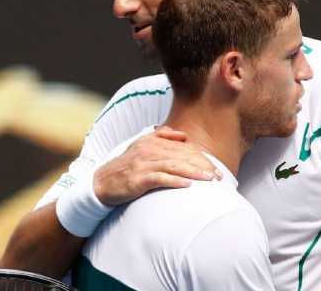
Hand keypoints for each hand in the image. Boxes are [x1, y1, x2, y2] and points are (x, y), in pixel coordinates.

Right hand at [92, 126, 217, 205]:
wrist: (101, 183)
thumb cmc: (125, 167)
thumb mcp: (141, 146)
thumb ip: (161, 136)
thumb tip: (183, 135)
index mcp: (152, 141)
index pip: (183, 148)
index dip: (201, 158)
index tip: (215, 169)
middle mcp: (149, 149)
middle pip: (182, 156)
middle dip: (203, 166)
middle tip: (219, 176)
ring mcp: (143, 164)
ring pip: (174, 166)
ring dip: (194, 173)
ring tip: (209, 179)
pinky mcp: (138, 179)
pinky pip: (160, 178)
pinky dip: (175, 181)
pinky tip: (187, 185)